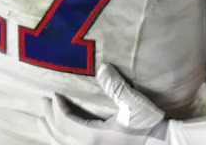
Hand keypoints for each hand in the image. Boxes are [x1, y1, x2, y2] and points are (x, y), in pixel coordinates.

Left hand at [41, 65, 167, 144]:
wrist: (163, 144)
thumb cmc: (149, 125)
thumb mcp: (134, 104)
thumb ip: (117, 87)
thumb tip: (102, 68)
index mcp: (93, 137)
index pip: (65, 122)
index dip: (57, 108)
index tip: (53, 94)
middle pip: (59, 136)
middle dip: (49, 119)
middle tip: (42, 103)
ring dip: (52, 132)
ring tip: (45, 121)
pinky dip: (63, 141)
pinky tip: (64, 136)